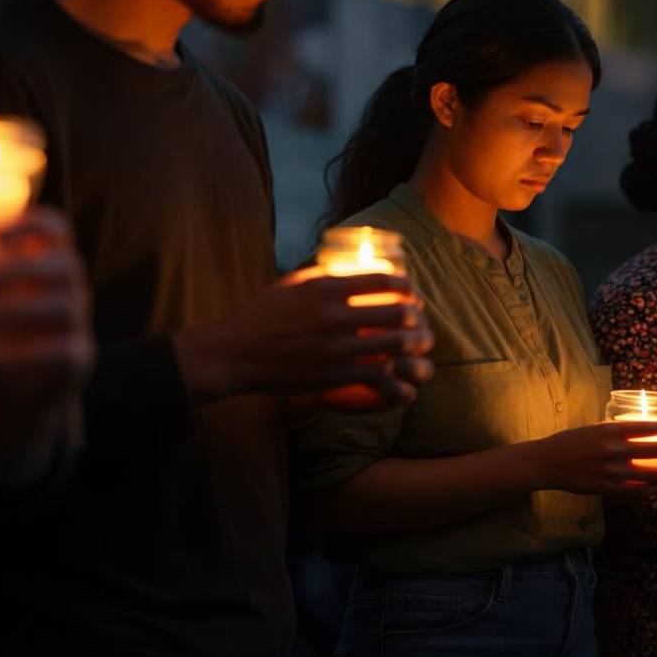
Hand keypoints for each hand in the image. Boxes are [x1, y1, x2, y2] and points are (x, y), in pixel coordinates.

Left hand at [0, 208, 93, 450]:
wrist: (9, 398)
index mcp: (42, 266)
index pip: (57, 231)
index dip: (36, 223)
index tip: (1, 234)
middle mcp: (68, 291)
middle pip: (67, 264)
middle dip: (19, 269)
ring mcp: (76, 327)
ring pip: (66, 308)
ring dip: (14, 311)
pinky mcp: (76, 362)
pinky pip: (62, 351)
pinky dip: (23, 355)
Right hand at [174, 272, 434, 406]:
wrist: (235, 353)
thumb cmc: (261, 316)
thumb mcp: (292, 285)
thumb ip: (325, 276)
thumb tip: (353, 268)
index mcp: (326, 287)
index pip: (384, 280)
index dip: (407, 287)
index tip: (413, 294)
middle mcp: (335, 314)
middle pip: (398, 312)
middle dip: (417, 319)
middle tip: (420, 324)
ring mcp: (336, 346)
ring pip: (396, 345)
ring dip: (415, 348)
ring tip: (419, 350)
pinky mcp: (335, 375)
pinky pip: (380, 378)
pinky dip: (399, 384)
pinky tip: (406, 388)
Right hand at [529, 420, 656, 500]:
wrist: (548, 462)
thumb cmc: (570, 442)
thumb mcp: (595, 428)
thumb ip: (616, 430)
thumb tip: (640, 430)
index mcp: (612, 430)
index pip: (648, 426)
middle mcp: (615, 449)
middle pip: (656, 450)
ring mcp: (613, 471)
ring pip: (652, 474)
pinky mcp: (609, 488)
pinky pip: (638, 491)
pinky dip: (654, 491)